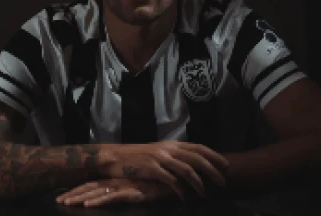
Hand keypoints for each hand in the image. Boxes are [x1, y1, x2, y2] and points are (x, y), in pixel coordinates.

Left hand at [56, 178, 176, 206]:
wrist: (176, 178)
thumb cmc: (158, 183)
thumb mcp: (139, 185)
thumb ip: (127, 187)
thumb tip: (115, 192)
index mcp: (117, 179)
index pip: (93, 184)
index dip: (78, 190)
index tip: (63, 196)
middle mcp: (118, 181)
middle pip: (91, 187)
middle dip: (74, 194)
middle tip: (58, 200)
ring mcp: (124, 186)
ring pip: (98, 192)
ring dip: (81, 198)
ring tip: (66, 203)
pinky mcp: (133, 193)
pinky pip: (113, 197)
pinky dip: (99, 201)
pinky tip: (89, 205)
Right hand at [101, 141, 228, 197]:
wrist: (117, 157)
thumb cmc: (139, 156)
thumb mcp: (159, 152)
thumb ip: (175, 156)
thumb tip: (194, 165)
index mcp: (172, 144)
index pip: (198, 147)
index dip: (213, 156)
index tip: (226, 165)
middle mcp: (168, 149)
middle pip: (196, 158)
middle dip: (212, 170)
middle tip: (223, 182)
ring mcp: (160, 158)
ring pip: (186, 169)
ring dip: (198, 182)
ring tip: (205, 193)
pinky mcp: (151, 169)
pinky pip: (170, 180)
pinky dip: (179, 190)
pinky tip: (184, 198)